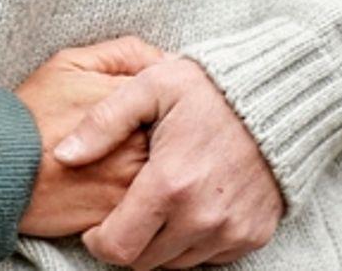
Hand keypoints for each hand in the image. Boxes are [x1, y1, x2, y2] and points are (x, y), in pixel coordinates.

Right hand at [14, 37, 164, 237]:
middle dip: (166, 136)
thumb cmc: (31, 111)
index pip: (171, 96)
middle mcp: (136, 143)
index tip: (153, 107)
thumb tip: (161, 59)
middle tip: (149, 135)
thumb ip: (122, 53)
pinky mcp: (118, 214)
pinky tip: (122, 186)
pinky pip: (146, 208)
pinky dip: (143, 199)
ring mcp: (129, 183)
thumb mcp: (69, 64)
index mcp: (130, 102)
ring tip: (135, 162)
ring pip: (164, 176)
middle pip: (173, 139)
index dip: (163, 102)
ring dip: (158, 169)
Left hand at [54, 55, 284, 269]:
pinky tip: (189, 207)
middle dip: (126, 243)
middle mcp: (202, 217)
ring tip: (156, 206)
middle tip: (124, 213)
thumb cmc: (208, 87)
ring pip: (176, 263)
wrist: (279, 96)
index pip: (118, 247)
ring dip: (159, 244)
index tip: (94, 226)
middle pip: (145, 262)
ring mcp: (231, 230)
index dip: (97, 242)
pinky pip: (211, 257)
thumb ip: (102, 123)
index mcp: (169, 185)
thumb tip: (62, 154)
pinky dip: (194, 242)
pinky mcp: (253, 235)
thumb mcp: (150, 87)